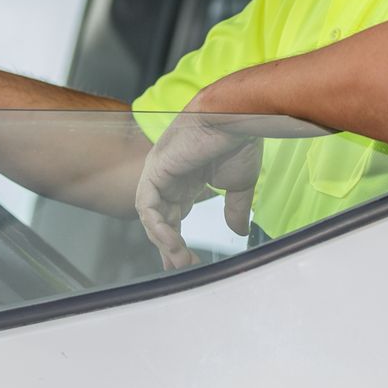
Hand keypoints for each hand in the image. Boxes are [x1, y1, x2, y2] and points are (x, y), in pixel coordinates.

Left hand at [134, 110, 261, 270]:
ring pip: (152, 217)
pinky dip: (157, 227)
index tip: (187, 262)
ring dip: (165, 241)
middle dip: (169, 247)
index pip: (174, 216)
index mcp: (187, 179)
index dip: (178, 240)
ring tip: (180, 261)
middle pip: (162, 220)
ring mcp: (159, 173)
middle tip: (181, 268)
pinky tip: (172, 242)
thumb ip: (234, 209)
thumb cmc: (237, 141)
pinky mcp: (155, 170)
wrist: (235, 120)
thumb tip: (240, 231)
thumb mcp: (239, 184)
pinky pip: (147, 206)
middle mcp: (170, 177)